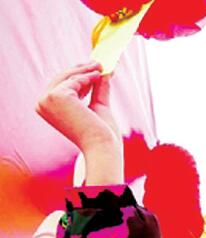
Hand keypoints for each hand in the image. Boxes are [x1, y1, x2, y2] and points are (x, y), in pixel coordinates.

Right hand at [36, 63, 122, 183]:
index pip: (60, 86)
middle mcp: (41, 104)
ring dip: (86, 71)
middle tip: (98, 63)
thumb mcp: (97, 106)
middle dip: (81, 70)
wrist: (102, 146)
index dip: (76, 76)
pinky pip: (74, 80)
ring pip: (68, 77)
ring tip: (102, 68)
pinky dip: (87, 76)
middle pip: (62, 79)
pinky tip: (99, 74)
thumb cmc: (101, 134)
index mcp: (47, 108)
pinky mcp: (55, 96)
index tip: (91, 68)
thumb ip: (98, 89)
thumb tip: (104, 72)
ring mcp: (46, 100)